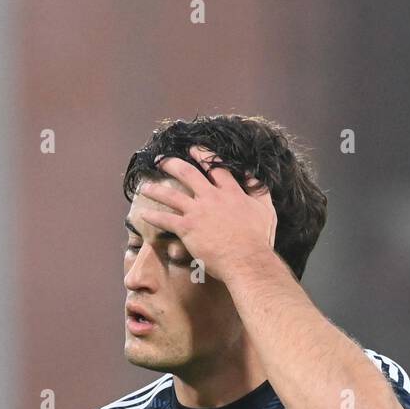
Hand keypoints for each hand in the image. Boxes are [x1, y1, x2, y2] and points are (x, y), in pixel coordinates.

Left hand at [137, 143, 276, 283]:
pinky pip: (166, 220)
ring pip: (172, 195)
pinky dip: (154, 217)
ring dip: (157, 190)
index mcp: (230, 192)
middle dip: (172, 164)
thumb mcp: (266, 210)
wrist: (246, 260)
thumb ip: (260, 191)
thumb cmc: (258, 239)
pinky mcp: (187, 228)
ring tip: (146, 187)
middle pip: (188, 173)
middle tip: (162, 160)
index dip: (203, 156)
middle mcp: (211, 197)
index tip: (194, 149)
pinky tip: (143, 215)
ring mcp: (197, 212)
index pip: (215, 167)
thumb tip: (253, 177)